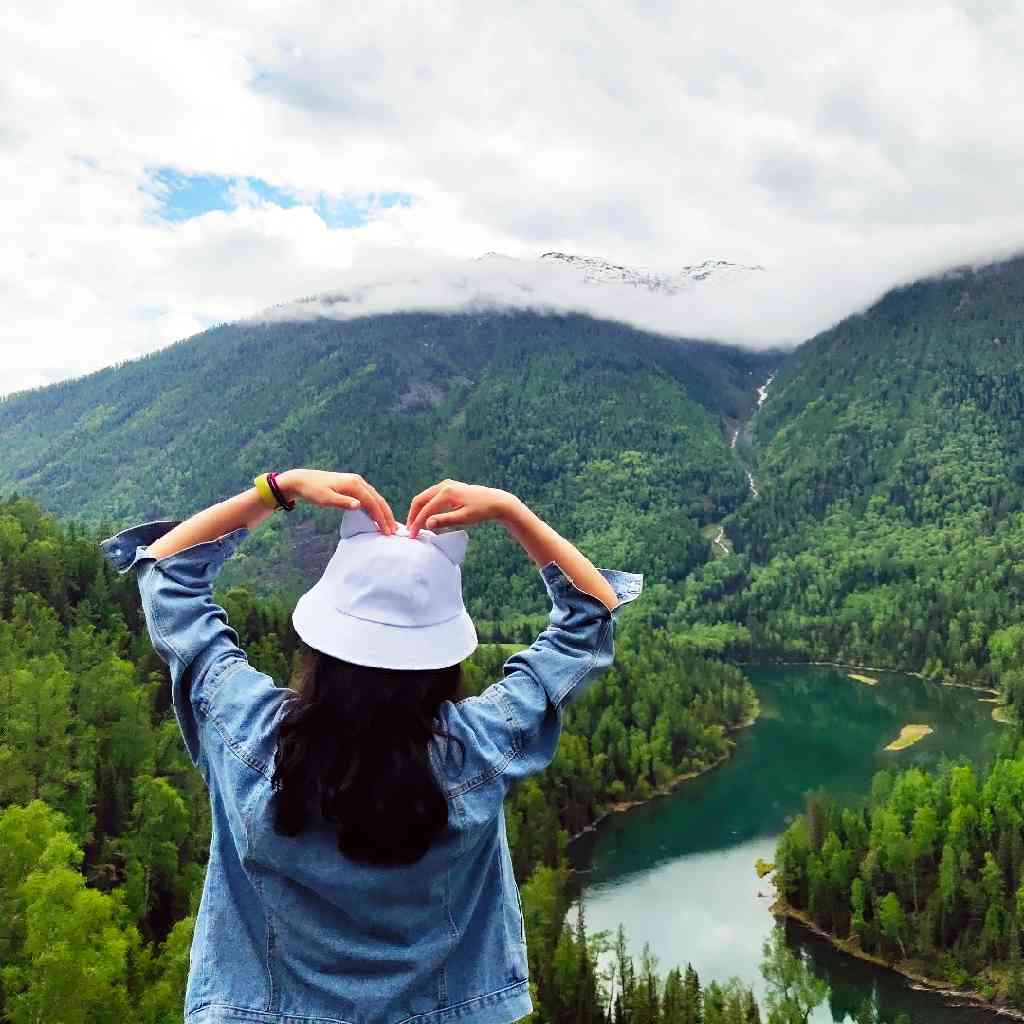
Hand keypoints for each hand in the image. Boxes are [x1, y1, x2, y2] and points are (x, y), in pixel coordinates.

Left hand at [278, 469, 396, 533]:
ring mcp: (356, 482)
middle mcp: (358, 481)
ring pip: (375, 498)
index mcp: (353, 484)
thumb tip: (359, 505)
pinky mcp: (353, 486)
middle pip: (378, 499)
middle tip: (394, 531)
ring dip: (383, 511)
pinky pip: (369, 497)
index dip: (381, 517)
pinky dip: (376, 507)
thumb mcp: (325, 499)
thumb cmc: (312, 491)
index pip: (372, 502)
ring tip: (389, 525)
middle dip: (386, 515)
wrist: (302, 480)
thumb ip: (342, 502)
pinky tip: (378, 516)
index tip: (386, 531)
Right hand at [406, 479, 519, 537]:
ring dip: (419, 510)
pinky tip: (428, 517)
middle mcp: (444, 486)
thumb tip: (427, 523)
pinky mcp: (449, 487)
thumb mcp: (464, 518)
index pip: (426, 509)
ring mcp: (446, 485)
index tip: (413, 535)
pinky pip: (432, 496)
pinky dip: (427, 506)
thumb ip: (445, 520)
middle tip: (411, 530)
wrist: (495, 501)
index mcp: (446, 493)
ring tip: (417, 525)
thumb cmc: (481, 511)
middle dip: (413, 515)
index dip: (417, 523)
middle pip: (420, 500)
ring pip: (425, 497)